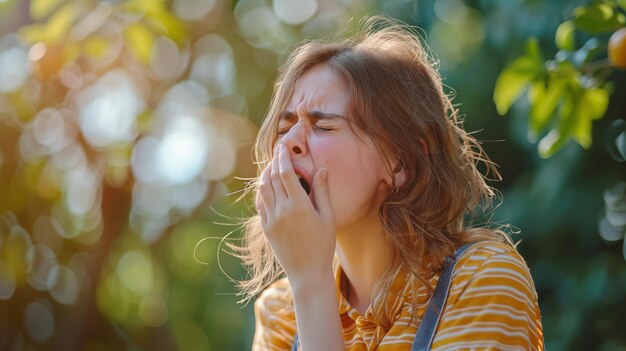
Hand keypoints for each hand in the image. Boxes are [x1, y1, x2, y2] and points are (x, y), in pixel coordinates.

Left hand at [256, 144, 335, 282]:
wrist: (307, 273)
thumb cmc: (323, 245)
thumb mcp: (328, 218)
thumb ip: (323, 192)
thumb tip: (322, 169)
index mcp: (299, 205)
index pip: (286, 173)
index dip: (283, 157)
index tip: (283, 147)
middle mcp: (282, 210)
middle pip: (273, 178)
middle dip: (275, 162)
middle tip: (277, 152)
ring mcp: (271, 220)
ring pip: (263, 189)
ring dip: (266, 175)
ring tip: (271, 166)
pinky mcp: (266, 228)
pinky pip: (260, 204)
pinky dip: (262, 191)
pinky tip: (266, 187)